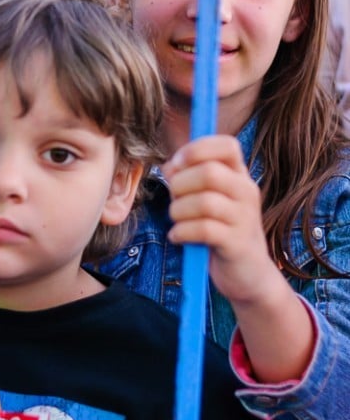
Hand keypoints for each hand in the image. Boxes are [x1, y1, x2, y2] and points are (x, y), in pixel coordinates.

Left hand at [164, 135, 275, 305]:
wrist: (249, 274)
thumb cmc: (221, 229)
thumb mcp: (208, 198)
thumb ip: (189, 178)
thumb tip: (169, 167)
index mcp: (240, 175)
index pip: (227, 145)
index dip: (197, 149)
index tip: (177, 164)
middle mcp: (247, 192)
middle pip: (209, 172)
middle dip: (180, 184)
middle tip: (173, 199)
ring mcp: (245, 218)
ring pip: (204, 202)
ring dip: (178, 211)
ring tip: (176, 220)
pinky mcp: (237, 244)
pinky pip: (203, 230)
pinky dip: (182, 232)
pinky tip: (177, 236)